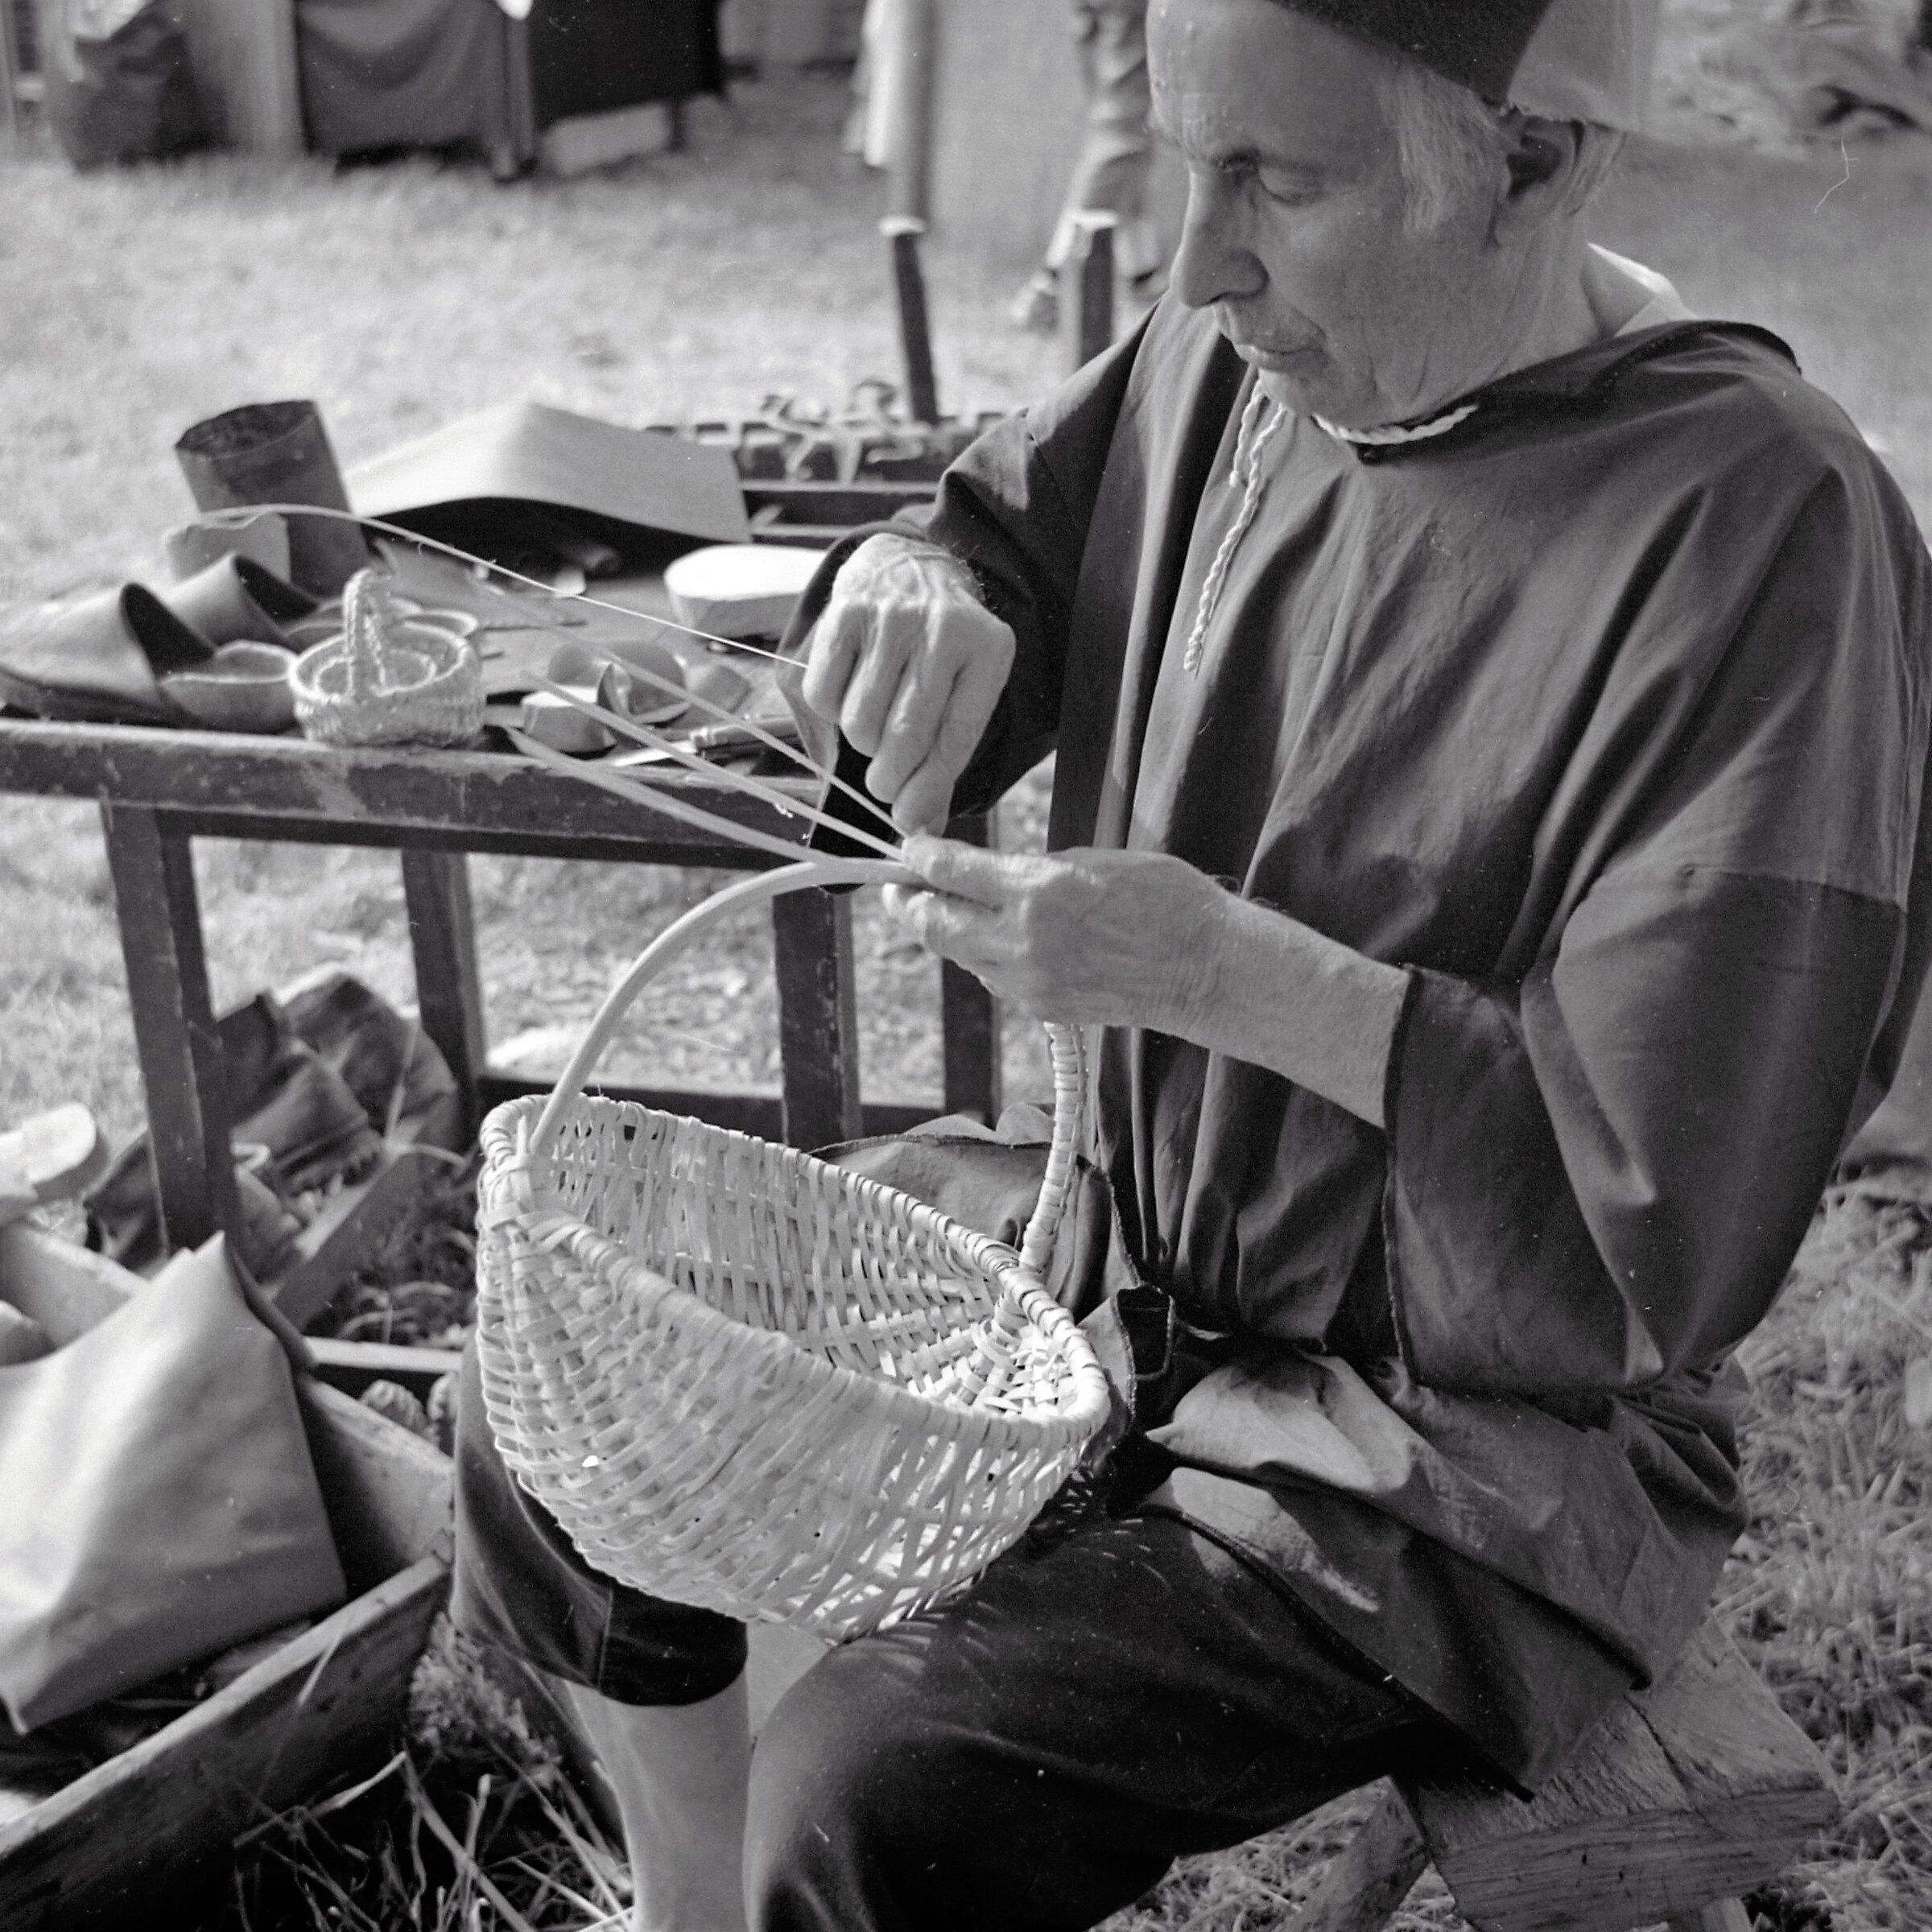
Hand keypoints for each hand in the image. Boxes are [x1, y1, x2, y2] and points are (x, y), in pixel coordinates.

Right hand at [801, 534, 1014, 834]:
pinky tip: (849, 693)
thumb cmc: (940, 647)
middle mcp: (942, 628)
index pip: (956, 737)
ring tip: (873, 726)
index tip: (908, 820)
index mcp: (987, 650)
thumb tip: (920, 827)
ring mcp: (892, 617)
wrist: (910, 565)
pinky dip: (830, 711)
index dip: (928, 788)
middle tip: (884, 785)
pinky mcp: (845, 613)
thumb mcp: (964, 689)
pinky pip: (824, 694)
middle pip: (905, 734)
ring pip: (860, 721)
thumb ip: (946, 757)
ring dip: (862, 742)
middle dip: (889, 778)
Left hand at [884, 835, 1228, 1029]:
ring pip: (961, 955)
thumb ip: (1034, 870)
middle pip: (934, 924)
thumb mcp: (1093, 861)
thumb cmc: (1165, 900)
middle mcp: (1023, 940)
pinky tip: (1002, 940)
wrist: (1204, 969)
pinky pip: (994, 977)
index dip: (919, 857)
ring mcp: (1029, 981)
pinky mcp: (1041, 1008)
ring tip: (950, 910)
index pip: (950, 872)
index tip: (908, 849)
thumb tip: (994, 874)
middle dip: (908, 903)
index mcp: (1037, 890)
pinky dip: (986, 956)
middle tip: (896, 888)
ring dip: (950, 931)